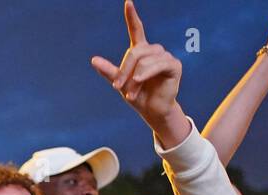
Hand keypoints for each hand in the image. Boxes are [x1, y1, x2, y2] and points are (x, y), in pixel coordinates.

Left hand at [91, 2, 184, 133]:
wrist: (152, 111)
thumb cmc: (138, 96)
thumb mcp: (120, 83)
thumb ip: (109, 71)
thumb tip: (94, 60)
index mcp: (141, 52)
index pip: (137, 30)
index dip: (132, 17)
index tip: (128, 3)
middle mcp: (154, 51)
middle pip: (135, 52)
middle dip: (125, 70)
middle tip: (118, 87)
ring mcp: (165, 57)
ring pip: (145, 60)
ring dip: (135, 79)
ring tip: (131, 93)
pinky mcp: (174, 65)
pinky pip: (158, 64)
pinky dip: (146, 75)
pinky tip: (140, 83)